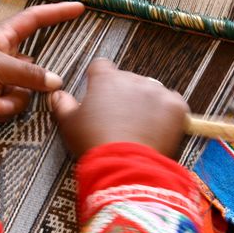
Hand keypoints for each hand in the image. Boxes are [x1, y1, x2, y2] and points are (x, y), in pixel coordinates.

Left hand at [0, 2, 84, 128]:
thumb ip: (28, 74)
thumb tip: (56, 82)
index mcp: (2, 38)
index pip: (35, 20)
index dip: (56, 13)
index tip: (79, 7)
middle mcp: (4, 58)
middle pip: (35, 67)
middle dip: (33, 80)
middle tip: (27, 86)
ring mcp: (0, 81)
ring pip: (26, 92)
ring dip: (13, 100)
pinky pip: (13, 106)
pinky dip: (3, 110)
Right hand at [51, 59, 188, 157]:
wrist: (125, 165)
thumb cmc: (94, 143)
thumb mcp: (69, 124)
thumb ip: (62, 104)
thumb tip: (57, 95)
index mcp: (105, 79)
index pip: (101, 67)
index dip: (98, 80)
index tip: (98, 94)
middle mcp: (132, 79)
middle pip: (127, 80)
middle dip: (124, 95)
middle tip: (119, 119)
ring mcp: (157, 91)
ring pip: (151, 91)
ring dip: (146, 103)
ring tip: (139, 127)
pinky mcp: (176, 107)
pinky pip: (173, 104)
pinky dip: (167, 113)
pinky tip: (157, 129)